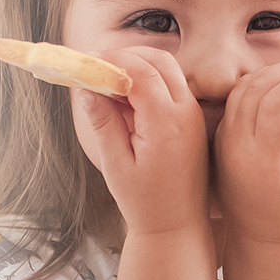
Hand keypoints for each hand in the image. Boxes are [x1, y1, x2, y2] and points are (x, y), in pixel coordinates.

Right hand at [70, 47, 209, 235]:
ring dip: (139, 66)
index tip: (89, 59)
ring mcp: (193, 115)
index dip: (113, 59)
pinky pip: (172, 86)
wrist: (177, 225)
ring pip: (169, 70)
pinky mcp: (193, 120)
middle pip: (160, 61)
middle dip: (127, 55)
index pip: (141, 72)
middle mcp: (186, 113)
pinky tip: (126, 100)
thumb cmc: (144, 201)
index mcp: (166, 124)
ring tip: (108, 82)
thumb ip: (102, 122)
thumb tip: (86, 88)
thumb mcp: (115, 163)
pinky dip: (149, 81)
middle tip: (97, 64)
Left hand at [214, 62, 279, 242]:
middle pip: (258, 87)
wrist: (262, 235)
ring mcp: (224, 142)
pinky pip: (236, 100)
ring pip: (243, 89)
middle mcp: (238, 148)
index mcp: (267, 159)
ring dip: (272, 75)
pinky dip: (258, 88)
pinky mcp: (219, 139)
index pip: (278, 101)